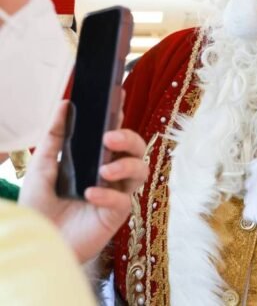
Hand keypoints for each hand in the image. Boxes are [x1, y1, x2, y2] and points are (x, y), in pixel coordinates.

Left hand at [19, 100, 148, 262]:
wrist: (35, 242)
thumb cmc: (40, 207)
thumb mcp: (42, 166)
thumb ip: (55, 136)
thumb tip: (65, 103)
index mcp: (96, 159)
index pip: (114, 133)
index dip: (119, 115)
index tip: (118, 96)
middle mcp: (110, 174)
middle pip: (137, 149)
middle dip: (128, 138)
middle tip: (109, 138)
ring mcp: (116, 194)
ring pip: (141, 171)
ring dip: (126, 166)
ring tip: (104, 171)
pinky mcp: (116, 215)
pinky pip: (124, 200)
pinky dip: (109, 195)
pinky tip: (90, 194)